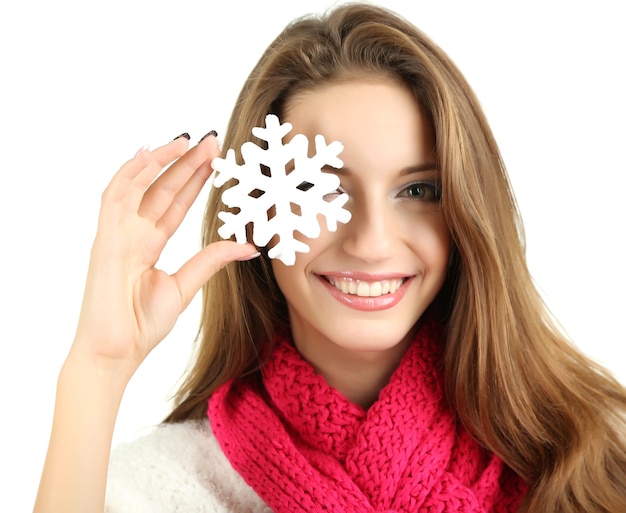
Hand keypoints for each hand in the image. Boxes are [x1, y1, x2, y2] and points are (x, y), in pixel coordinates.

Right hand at [70, 134, 257, 375]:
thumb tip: (248, 247)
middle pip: (162, 190)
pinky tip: (148, 152)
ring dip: (162, 161)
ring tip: (188, 140)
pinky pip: (115, 197)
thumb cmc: (142, 324)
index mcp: (148, 245)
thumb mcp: (186, 286)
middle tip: (211, 140)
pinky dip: (130, 173)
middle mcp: (132, 234)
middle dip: (186, 164)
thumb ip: (211, 261)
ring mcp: (117, 234)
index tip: (216, 160)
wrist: (116, 352)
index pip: (175, 204)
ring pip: (140, 186)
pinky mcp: (105, 239)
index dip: (194, 181)